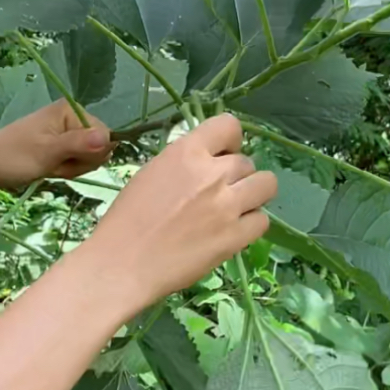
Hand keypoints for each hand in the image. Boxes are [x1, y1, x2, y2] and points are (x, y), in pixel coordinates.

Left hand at [0, 101, 114, 187]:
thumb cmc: (14, 157)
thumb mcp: (48, 152)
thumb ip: (79, 145)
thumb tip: (109, 139)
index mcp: (72, 111)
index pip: (105, 136)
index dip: (90, 155)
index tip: (65, 160)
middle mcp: (71, 116)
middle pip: (98, 147)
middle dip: (79, 163)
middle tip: (54, 165)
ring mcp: (65, 130)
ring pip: (88, 156)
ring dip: (71, 168)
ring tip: (48, 167)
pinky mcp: (58, 143)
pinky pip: (75, 159)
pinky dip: (64, 168)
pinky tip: (48, 168)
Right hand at [79, 114, 277, 303]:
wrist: (123, 264)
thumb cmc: (126, 220)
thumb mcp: (152, 174)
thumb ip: (185, 164)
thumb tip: (207, 166)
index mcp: (186, 152)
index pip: (229, 126)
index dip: (230, 141)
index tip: (222, 155)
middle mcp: (213, 174)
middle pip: (247, 161)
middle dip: (236, 174)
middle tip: (218, 193)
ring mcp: (228, 206)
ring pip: (267, 185)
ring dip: (253, 194)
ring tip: (235, 209)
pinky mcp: (236, 237)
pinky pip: (263, 220)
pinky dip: (251, 224)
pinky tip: (233, 231)